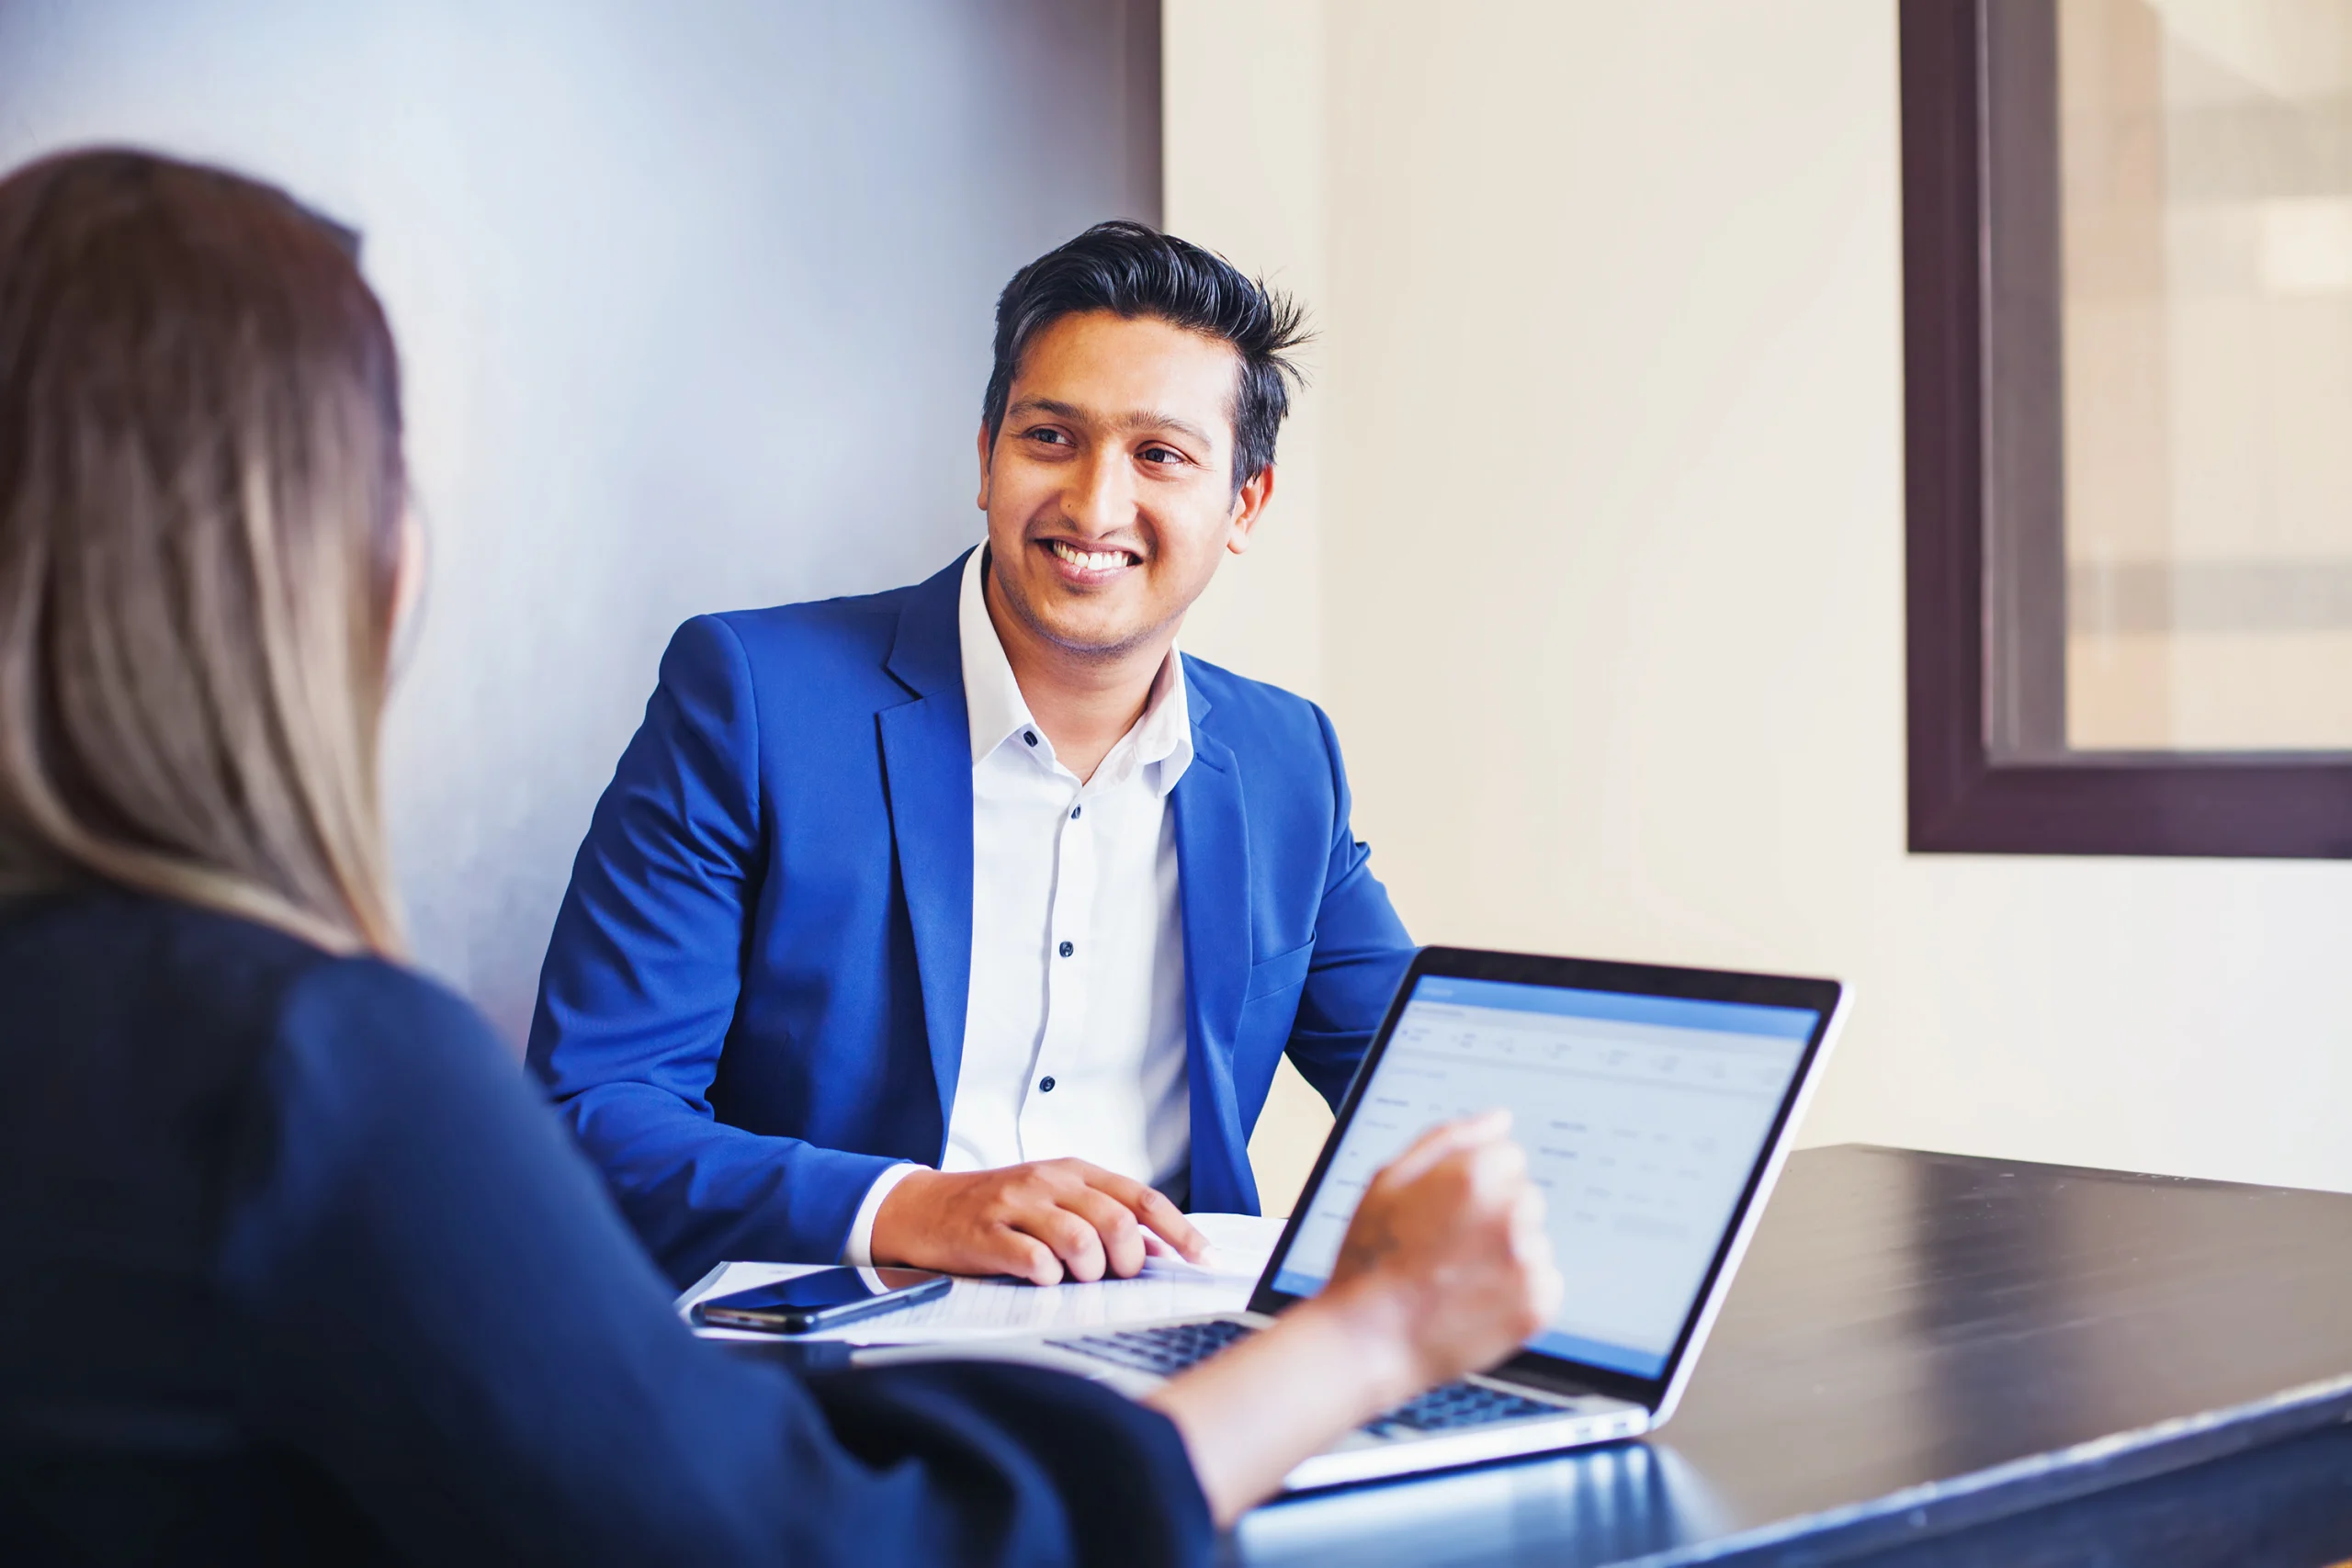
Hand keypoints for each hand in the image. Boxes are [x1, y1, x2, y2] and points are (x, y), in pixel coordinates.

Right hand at [870, 1158, 1206, 1283]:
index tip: (1206, 1261)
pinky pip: (1033, 1259)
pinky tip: (1041, 1279)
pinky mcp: (986, 1232)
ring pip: (1079, 1239)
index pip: (1142, 1197)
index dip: (1180, 1231)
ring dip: (1088, 1270)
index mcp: (1075, 1172)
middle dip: (1127, 1259)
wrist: (922, 1208)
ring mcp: (1016, 1204)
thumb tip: (1160, 1250)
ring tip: (1074, 1279)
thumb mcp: (1055, 1205)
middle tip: (1115, 1276)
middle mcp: (1050, 1181)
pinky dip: (1047, 1278)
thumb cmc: (998, 1211)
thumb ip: (1105, 1220)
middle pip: (1115, 1220)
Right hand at [1320, 1110, 1563, 1396]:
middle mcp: (1511, 1213)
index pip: (1508, 1157)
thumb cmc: (1371, 1258)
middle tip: (1450, 1248)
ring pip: (1533, 1241)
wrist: (1370, 1339)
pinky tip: (1477, 1300)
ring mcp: (1528, 1261)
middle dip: (1496, 1216)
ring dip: (1507, 1255)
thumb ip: (1449, 1139)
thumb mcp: (1389, 1179)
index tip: (1448, 1211)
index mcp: (1476, 1175)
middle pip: (1525, 1198)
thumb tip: (1498, 1119)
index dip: (1474, 1183)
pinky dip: (1517, 1292)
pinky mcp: (1539, 1304)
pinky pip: (1543, 1283)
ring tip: (1459, 1279)